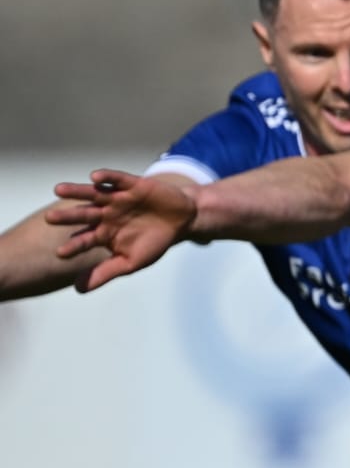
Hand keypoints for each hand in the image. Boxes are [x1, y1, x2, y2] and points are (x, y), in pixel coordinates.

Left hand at [44, 169, 196, 290]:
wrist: (182, 221)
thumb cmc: (155, 241)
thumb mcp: (131, 261)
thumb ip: (105, 272)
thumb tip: (78, 289)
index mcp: (103, 233)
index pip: (84, 240)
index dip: (73, 246)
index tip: (61, 254)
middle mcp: (105, 214)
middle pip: (83, 215)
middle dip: (67, 217)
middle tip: (50, 219)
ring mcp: (117, 199)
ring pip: (93, 194)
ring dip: (77, 191)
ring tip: (58, 190)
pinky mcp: (132, 185)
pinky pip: (117, 180)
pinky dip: (107, 177)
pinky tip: (94, 178)